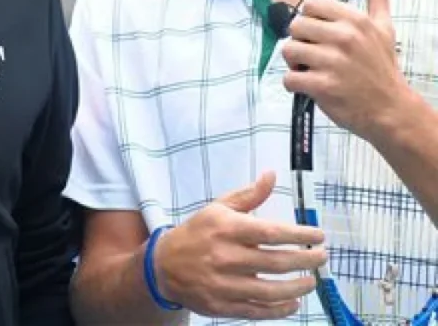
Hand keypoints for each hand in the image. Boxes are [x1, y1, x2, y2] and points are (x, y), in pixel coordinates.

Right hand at [153, 172, 325, 319]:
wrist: (165, 264)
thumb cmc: (198, 231)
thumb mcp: (218, 208)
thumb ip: (249, 195)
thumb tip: (272, 175)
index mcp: (226, 229)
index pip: (270, 232)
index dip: (299, 235)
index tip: (319, 235)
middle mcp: (226, 256)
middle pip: (276, 262)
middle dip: (305, 260)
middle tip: (322, 257)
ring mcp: (225, 284)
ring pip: (271, 291)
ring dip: (298, 287)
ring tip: (313, 280)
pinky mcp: (223, 306)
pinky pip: (258, 310)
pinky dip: (280, 308)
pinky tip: (293, 302)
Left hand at [282, 0, 411, 139]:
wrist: (391, 109)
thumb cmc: (382, 68)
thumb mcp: (384, 29)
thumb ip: (378, 0)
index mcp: (355, 21)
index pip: (311, 5)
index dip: (309, 19)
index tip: (317, 32)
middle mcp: (343, 38)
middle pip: (295, 26)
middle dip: (300, 41)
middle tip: (312, 53)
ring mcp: (332, 62)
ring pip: (288, 50)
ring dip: (294, 63)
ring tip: (309, 68)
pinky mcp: (322, 86)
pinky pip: (289, 78)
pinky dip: (293, 84)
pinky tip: (307, 85)